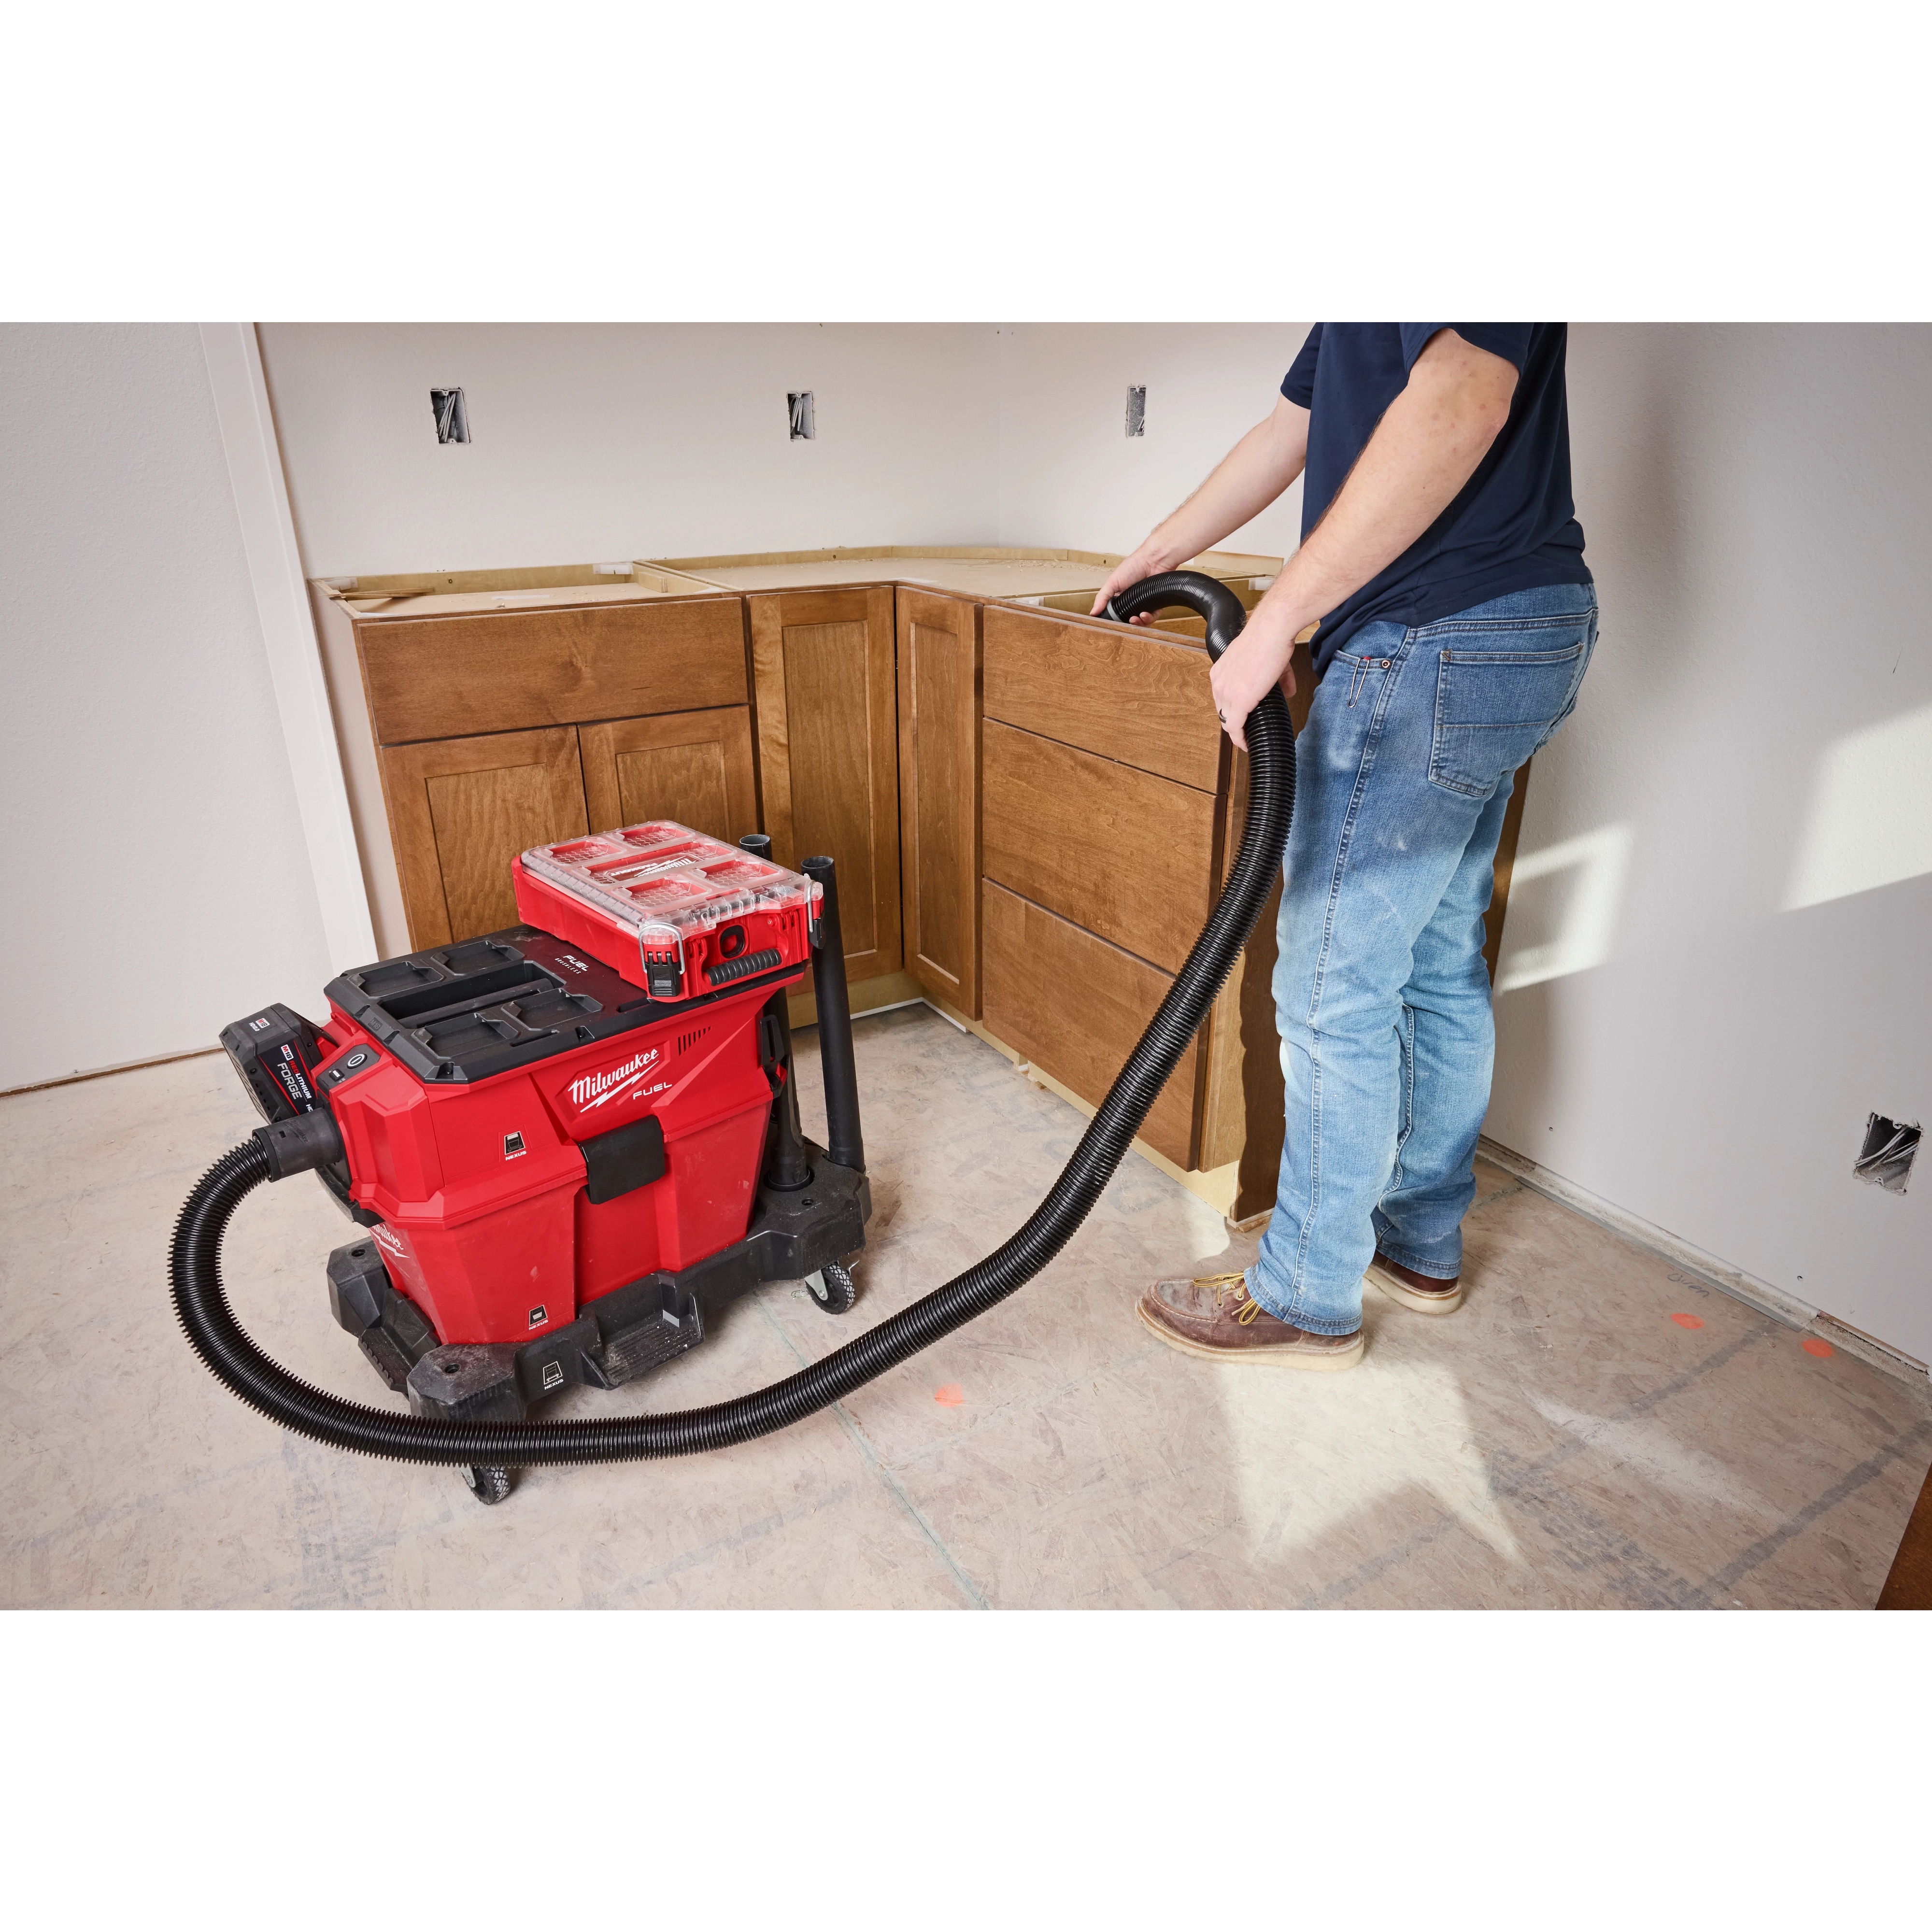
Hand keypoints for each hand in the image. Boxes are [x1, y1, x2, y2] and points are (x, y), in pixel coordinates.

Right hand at [1091, 548, 1170, 624]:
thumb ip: (1102, 598)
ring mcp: (1144, 604)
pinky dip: (1148, 619)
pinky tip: (1144, 615)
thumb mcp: (1112, 582)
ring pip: (1141, 622)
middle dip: (1127, 624)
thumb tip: (1093, 612)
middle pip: (1128, 620)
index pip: (1115, 614)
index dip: (1114, 621)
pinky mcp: (1157, 604)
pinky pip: (1153, 617)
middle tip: (1125, 622)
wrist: (1154, 561)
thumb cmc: (1134, 566)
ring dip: (1138, 623)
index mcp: (1120, 597)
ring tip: (1135, 619)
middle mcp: (1132, 601)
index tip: (1112, 624)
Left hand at [1209, 605, 1300, 752]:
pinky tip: (1246, 744)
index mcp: (1221, 671)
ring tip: (1248, 739)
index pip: (1222, 698)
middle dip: (1235, 722)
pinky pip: (1234, 727)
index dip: (1231, 711)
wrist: (1273, 630)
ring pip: (1228, 721)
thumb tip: (1288, 691)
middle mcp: (1219, 682)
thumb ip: (1277, 678)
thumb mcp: (1269, 661)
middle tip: (1247, 730)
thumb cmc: (1270, 638)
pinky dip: (1240, 738)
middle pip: (1223, 711)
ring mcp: (1226, 692)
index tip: (1241, 719)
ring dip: (1238, 732)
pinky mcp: (1238, 701)